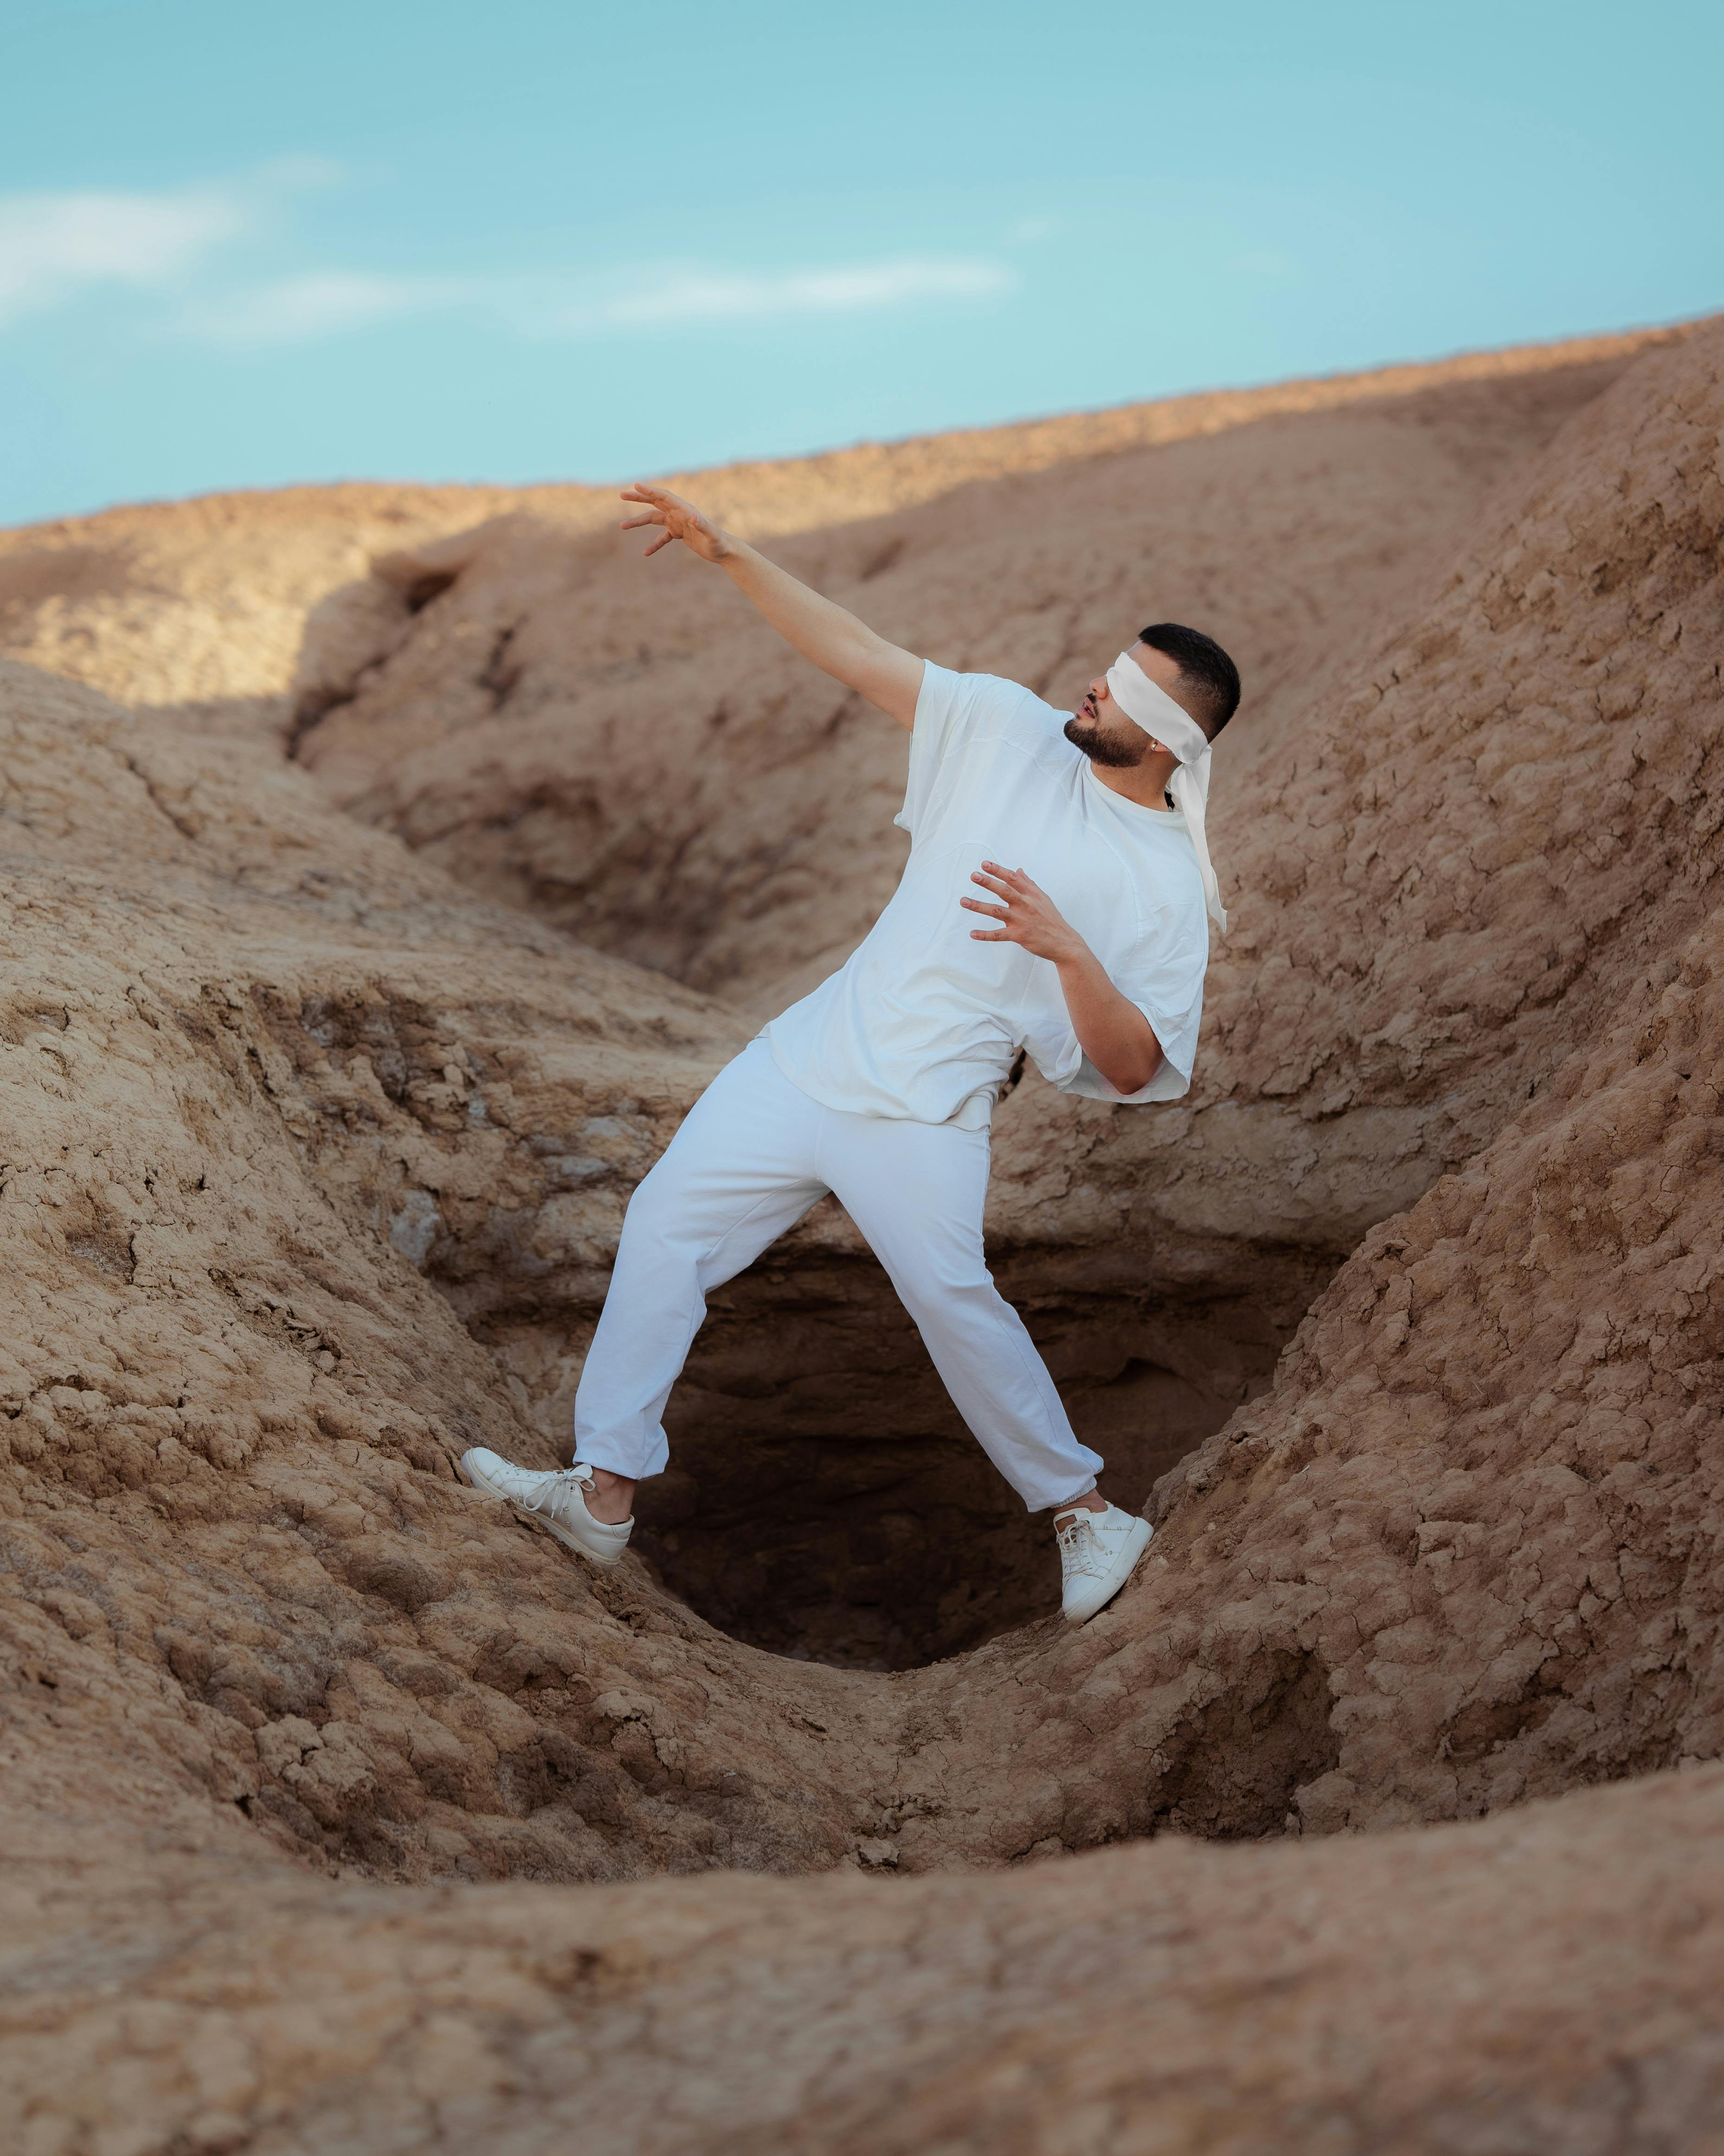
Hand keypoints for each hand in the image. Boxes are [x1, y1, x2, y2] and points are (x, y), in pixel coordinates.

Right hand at [620, 482, 733, 563]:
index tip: (636, 486)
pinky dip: (654, 544)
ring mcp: (678, 523)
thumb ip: (703, 525)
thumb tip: (693, 517)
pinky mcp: (680, 534)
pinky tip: (646, 553)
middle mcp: (680, 513)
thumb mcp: (711, 535)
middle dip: (638, 498)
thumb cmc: (720, 543)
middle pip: (655, 502)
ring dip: (639, 522)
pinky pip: (662, 537)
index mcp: (685, 510)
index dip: (650, 491)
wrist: (725, 551)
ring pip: (654, 519)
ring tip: (622, 526)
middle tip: (622, 495)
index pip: (664, 497)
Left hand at [960, 862, 1084, 963]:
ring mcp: (1021, 920)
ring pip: (997, 911)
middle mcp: (1026, 904)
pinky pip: (999, 935)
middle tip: (974, 875)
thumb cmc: (1052, 919)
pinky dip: (985, 935)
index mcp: (1031, 894)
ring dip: (979, 906)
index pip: (1013, 878)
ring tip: (963, 901)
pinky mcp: (1019, 935)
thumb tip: (1019, 870)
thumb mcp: (1043, 898)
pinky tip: (972, 933)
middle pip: (1004, 891)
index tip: (984, 864)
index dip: (998, 870)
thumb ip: (1029, 884)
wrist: (1064, 942)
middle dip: (988, 882)